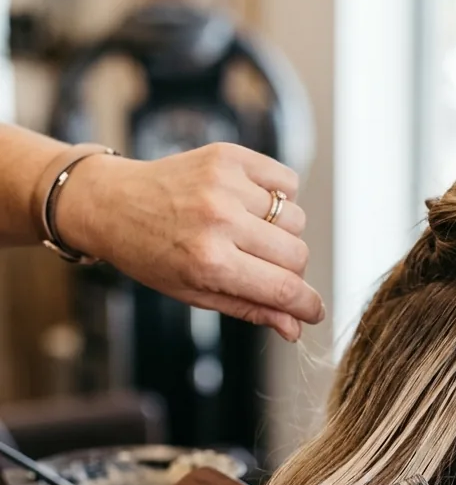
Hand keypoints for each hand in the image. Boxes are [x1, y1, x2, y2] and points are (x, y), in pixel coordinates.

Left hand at [56, 143, 324, 340]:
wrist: (112, 202)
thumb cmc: (151, 255)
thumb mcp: (196, 294)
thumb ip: (251, 310)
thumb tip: (296, 328)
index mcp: (210, 262)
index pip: (284, 288)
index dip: (308, 305)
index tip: (314, 312)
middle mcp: (220, 220)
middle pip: (297, 254)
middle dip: (291, 271)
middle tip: (266, 270)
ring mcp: (226, 184)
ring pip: (296, 219)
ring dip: (283, 233)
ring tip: (250, 233)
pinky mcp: (230, 156)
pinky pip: (287, 182)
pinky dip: (280, 197)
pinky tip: (253, 205)